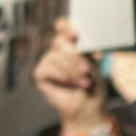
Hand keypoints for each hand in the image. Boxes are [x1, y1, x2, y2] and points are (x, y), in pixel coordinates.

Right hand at [34, 18, 108, 133]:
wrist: (88, 109)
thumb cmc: (93, 87)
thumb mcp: (94, 66)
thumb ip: (83, 52)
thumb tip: (75, 42)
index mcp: (73, 44)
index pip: (63, 27)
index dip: (66, 27)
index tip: (75, 34)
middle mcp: (59, 51)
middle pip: (59, 41)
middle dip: (73, 55)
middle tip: (85, 68)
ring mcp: (48, 61)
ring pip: (55, 56)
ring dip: (71, 71)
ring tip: (83, 82)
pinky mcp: (41, 74)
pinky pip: (48, 68)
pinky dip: (62, 76)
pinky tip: (70, 84)